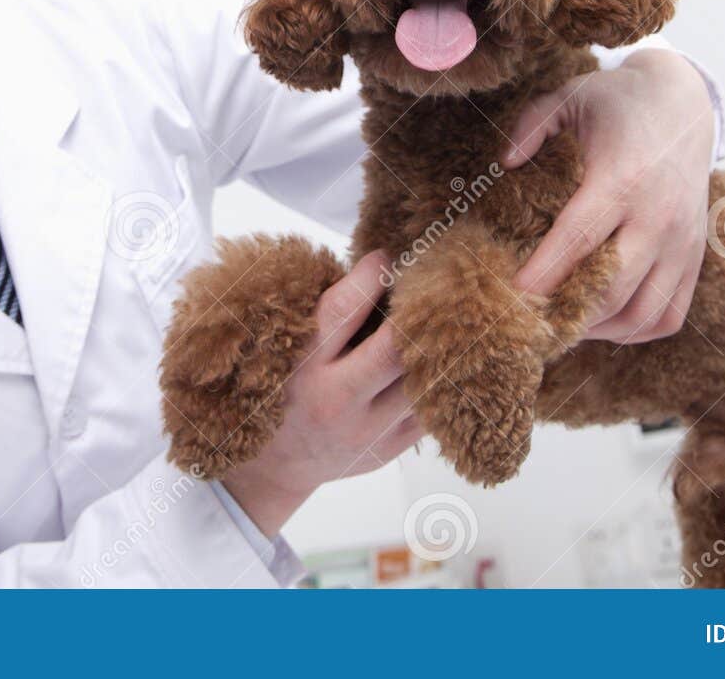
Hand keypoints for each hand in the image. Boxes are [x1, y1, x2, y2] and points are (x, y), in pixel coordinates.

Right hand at [221, 252, 423, 536]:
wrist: (274, 467)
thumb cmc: (282, 391)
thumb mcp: (288, 351)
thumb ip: (327, 317)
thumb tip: (379, 266)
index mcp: (302, 367)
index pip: (342, 311)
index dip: (370, 277)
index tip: (385, 256)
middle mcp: (334, 401)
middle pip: (396, 350)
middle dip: (420, 313)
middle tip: (435, 284)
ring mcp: (365, 431)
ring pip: (423, 382)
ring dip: (439, 347)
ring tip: (450, 318)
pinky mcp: (388, 450)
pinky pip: (430, 411)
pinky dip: (439, 382)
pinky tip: (444, 360)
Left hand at [500, 49, 714, 342]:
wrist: (685, 104)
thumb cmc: (616, 103)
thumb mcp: (569, 96)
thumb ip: (531, 124)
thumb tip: (505, 163)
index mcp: (623, 178)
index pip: (579, 238)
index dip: (544, 273)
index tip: (512, 296)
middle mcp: (659, 216)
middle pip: (612, 287)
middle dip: (567, 313)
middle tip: (526, 322)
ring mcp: (682, 242)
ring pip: (643, 313)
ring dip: (599, 329)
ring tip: (561, 323)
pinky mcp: (694, 257)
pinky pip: (669, 315)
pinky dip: (634, 329)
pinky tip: (601, 319)